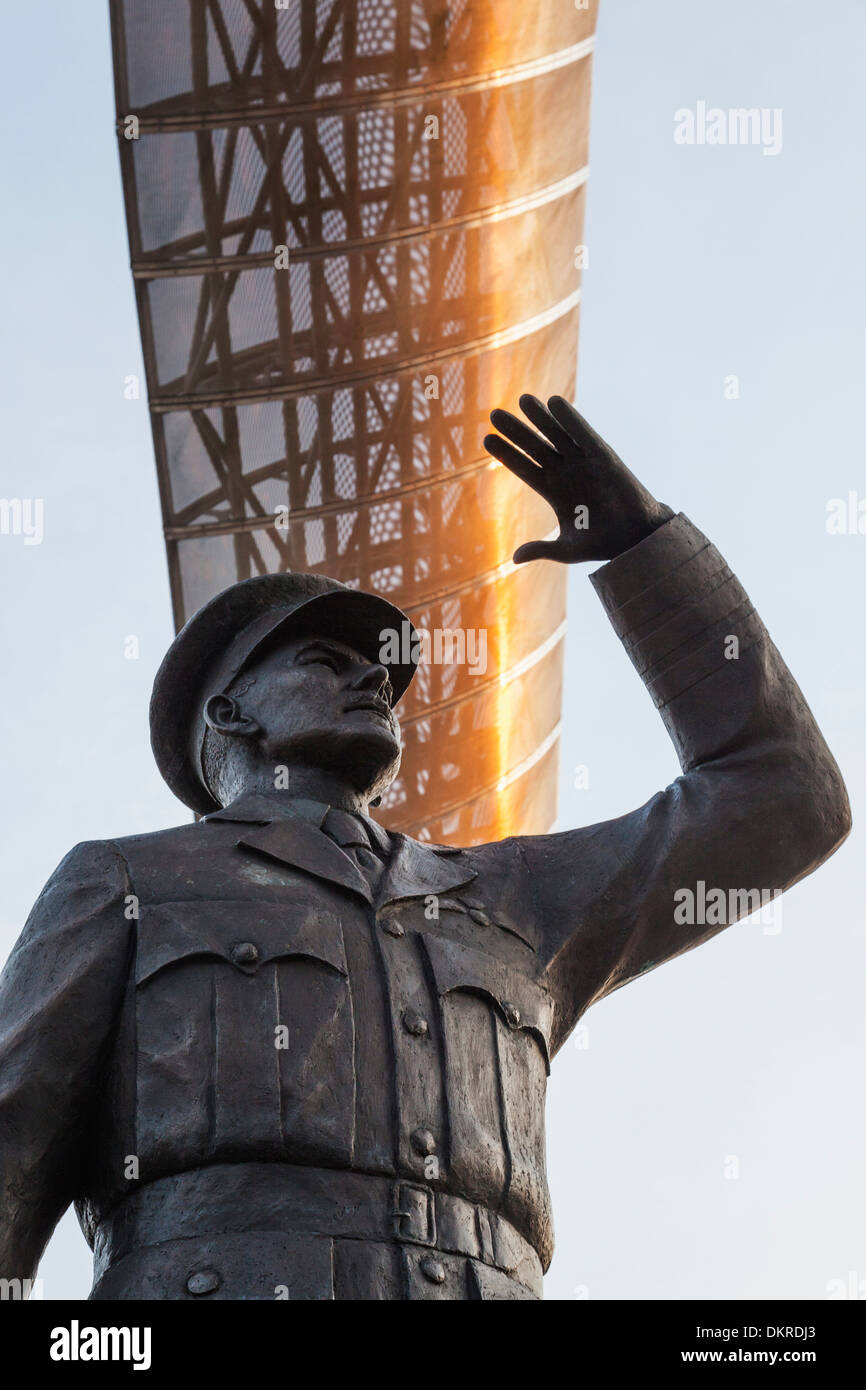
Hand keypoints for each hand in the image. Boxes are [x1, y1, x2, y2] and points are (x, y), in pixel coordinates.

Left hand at [483, 394, 673, 563]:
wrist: (635, 539)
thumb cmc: (603, 543)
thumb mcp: (568, 550)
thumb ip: (543, 549)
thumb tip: (515, 558)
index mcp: (554, 492)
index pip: (525, 468)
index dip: (507, 455)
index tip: (487, 440)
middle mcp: (566, 474)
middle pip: (535, 447)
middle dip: (516, 431)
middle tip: (494, 414)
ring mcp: (583, 463)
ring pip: (556, 436)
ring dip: (540, 418)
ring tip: (523, 400)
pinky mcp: (603, 457)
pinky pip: (583, 434)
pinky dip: (569, 419)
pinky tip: (554, 402)